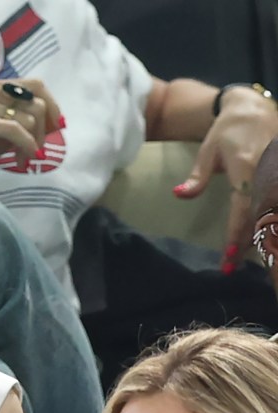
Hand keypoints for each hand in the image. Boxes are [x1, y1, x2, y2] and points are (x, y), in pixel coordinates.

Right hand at [0, 78, 62, 182]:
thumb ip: (18, 123)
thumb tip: (50, 124)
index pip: (36, 85)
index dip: (52, 106)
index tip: (53, 129)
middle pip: (37, 100)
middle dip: (44, 129)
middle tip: (37, 150)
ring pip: (30, 117)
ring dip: (34, 142)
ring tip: (23, 159)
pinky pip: (17, 131)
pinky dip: (26, 147)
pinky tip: (23, 160)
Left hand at [173, 86, 277, 271]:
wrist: (253, 109)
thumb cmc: (226, 132)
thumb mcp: (208, 152)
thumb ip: (197, 177)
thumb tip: (179, 195)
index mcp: (246, 168)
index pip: (243, 209)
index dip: (237, 235)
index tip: (229, 258)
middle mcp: (268, 172)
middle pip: (262, 216)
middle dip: (249, 244)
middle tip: (232, 267)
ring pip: (275, 211)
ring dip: (264, 236)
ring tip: (249, 259)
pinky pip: (277, 201)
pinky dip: (272, 221)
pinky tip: (264, 239)